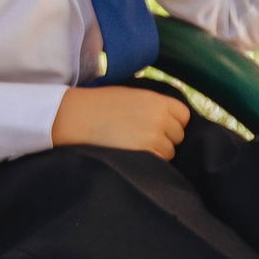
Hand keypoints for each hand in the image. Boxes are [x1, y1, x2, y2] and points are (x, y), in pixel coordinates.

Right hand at [52, 86, 188, 158]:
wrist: (74, 117)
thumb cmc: (97, 105)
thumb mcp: (130, 95)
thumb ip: (152, 106)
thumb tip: (168, 120)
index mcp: (157, 100)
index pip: (184, 116)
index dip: (173, 122)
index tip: (160, 126)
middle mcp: (160, 118)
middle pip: (178, 136)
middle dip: (164, 138)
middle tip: (141, 137)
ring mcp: (154, 137)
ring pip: (169, 152)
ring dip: (156, 152)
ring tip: (133, 146)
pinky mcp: (144, 153)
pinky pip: (158, 162)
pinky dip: (147, 161)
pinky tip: (131, 154)